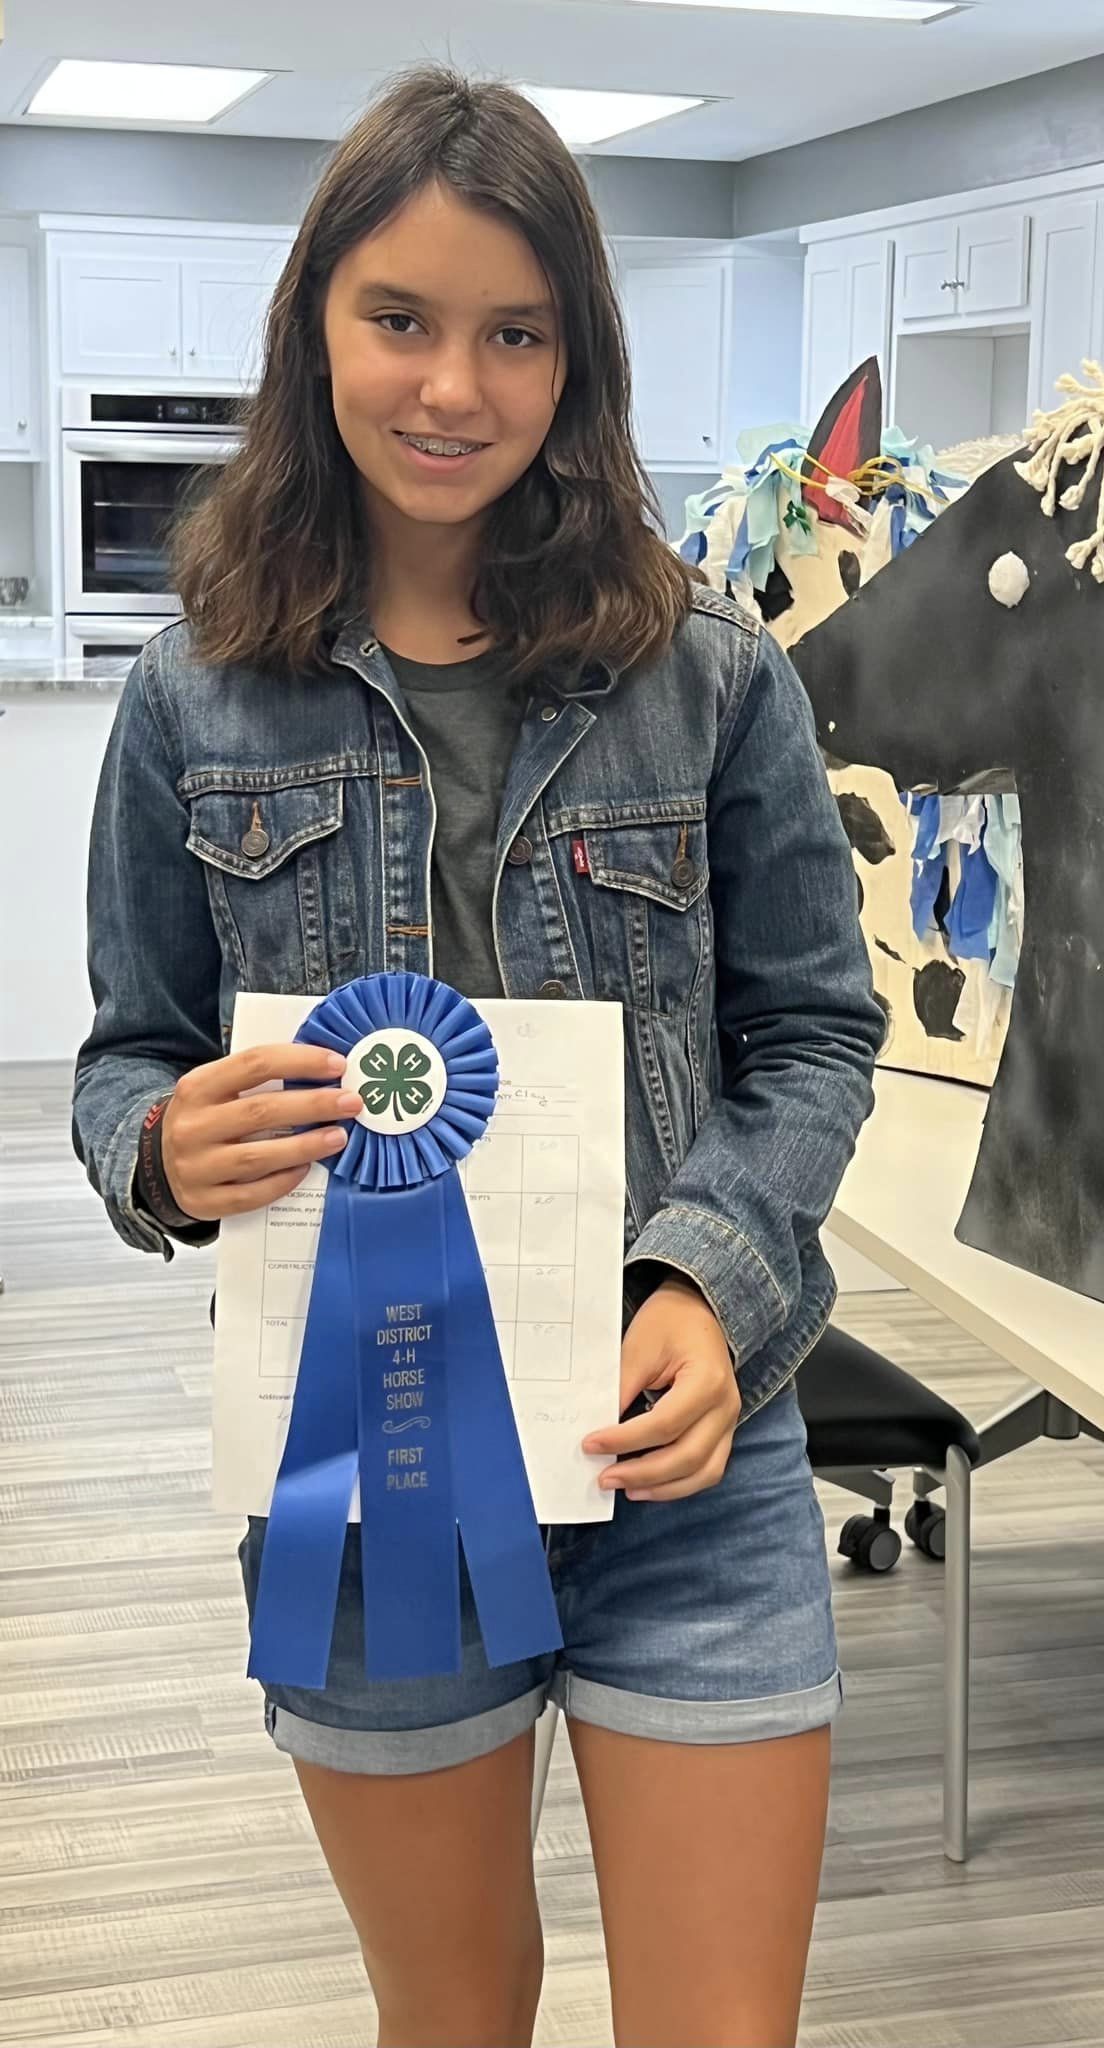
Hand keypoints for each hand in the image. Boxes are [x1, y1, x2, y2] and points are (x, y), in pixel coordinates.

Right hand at [161, 1042, 363, 1221]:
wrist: (158, 1165)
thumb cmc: (205, 1120)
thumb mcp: (215, 1090)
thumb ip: (255, 1080)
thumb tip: (322, 1071)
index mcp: (197, 1087)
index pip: (254, 1064)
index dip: (300, 1061)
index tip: (338, 1065)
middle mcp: (192, 1126)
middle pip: (261, 1111)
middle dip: (313, 1104)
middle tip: (351, 1102)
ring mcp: (196, 1167)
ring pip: (258, 1156)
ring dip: (305, 1146)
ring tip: (338, 1137)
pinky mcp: (204, 1201)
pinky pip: (251, 1194)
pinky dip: (283, 1181)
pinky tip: (306, 1169)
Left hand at [581, 1275, 740, 1501]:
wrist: (699, 1309)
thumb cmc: (668, 1322)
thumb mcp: (638, 1347)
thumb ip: (621, 1389)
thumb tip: (597, 1430)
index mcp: (707, 1380)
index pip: (664, 1424)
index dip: (625, 1440)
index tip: (590, 1444)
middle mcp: (726, 1406)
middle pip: (687, 1456)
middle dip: (643, 1473)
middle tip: (604, 1477)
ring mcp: (730, 1421)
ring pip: (703, 1472)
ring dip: (664, 1488)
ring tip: (628, 1490)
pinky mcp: (725, 1430)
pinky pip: (709, 1468)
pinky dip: (680, 1483)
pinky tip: (651, 1485)